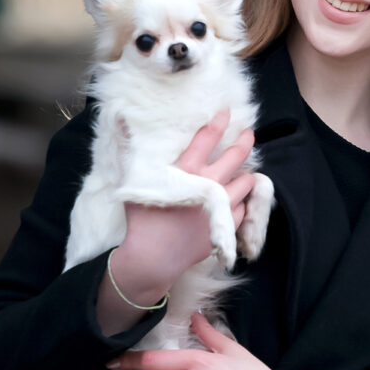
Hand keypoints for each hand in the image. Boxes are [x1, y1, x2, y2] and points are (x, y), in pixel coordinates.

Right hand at [97, 111, 255, 334]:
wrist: (152, 258)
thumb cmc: (141, 220)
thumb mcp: (130, 181)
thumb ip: (128, 149)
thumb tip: (120, 120)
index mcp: (187, 171)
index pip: (208, 138)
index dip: (219, 122)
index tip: (227, 111)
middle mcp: (208, 185)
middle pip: (236, 156)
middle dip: (245, 141)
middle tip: (249, 133)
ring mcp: (220, 207)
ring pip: (246, 182)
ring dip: (246, 174)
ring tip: (246, 170)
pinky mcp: (225, 227)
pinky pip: (243, 209)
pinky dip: (242, 202)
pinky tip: (238, 199)